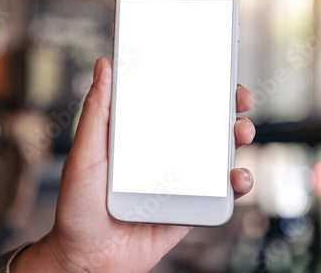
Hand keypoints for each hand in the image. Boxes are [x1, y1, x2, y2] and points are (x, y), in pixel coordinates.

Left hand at [11, 58, 254, 272]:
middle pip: (200, 125)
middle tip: (238, 99)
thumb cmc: (78, 206)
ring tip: (242, 133)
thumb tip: (104, 66)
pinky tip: (236, 177)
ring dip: (237, 139)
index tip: (211, 68)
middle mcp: (160, 155)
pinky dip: (236, 183)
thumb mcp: (84, 154)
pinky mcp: (188, 209)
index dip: (192, 84)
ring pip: (216, 155)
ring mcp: (177, 182)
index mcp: (138, 137)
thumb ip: (96, 113)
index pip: (169, 102)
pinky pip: (219, 194)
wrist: (88, 259)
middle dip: (226, 108)